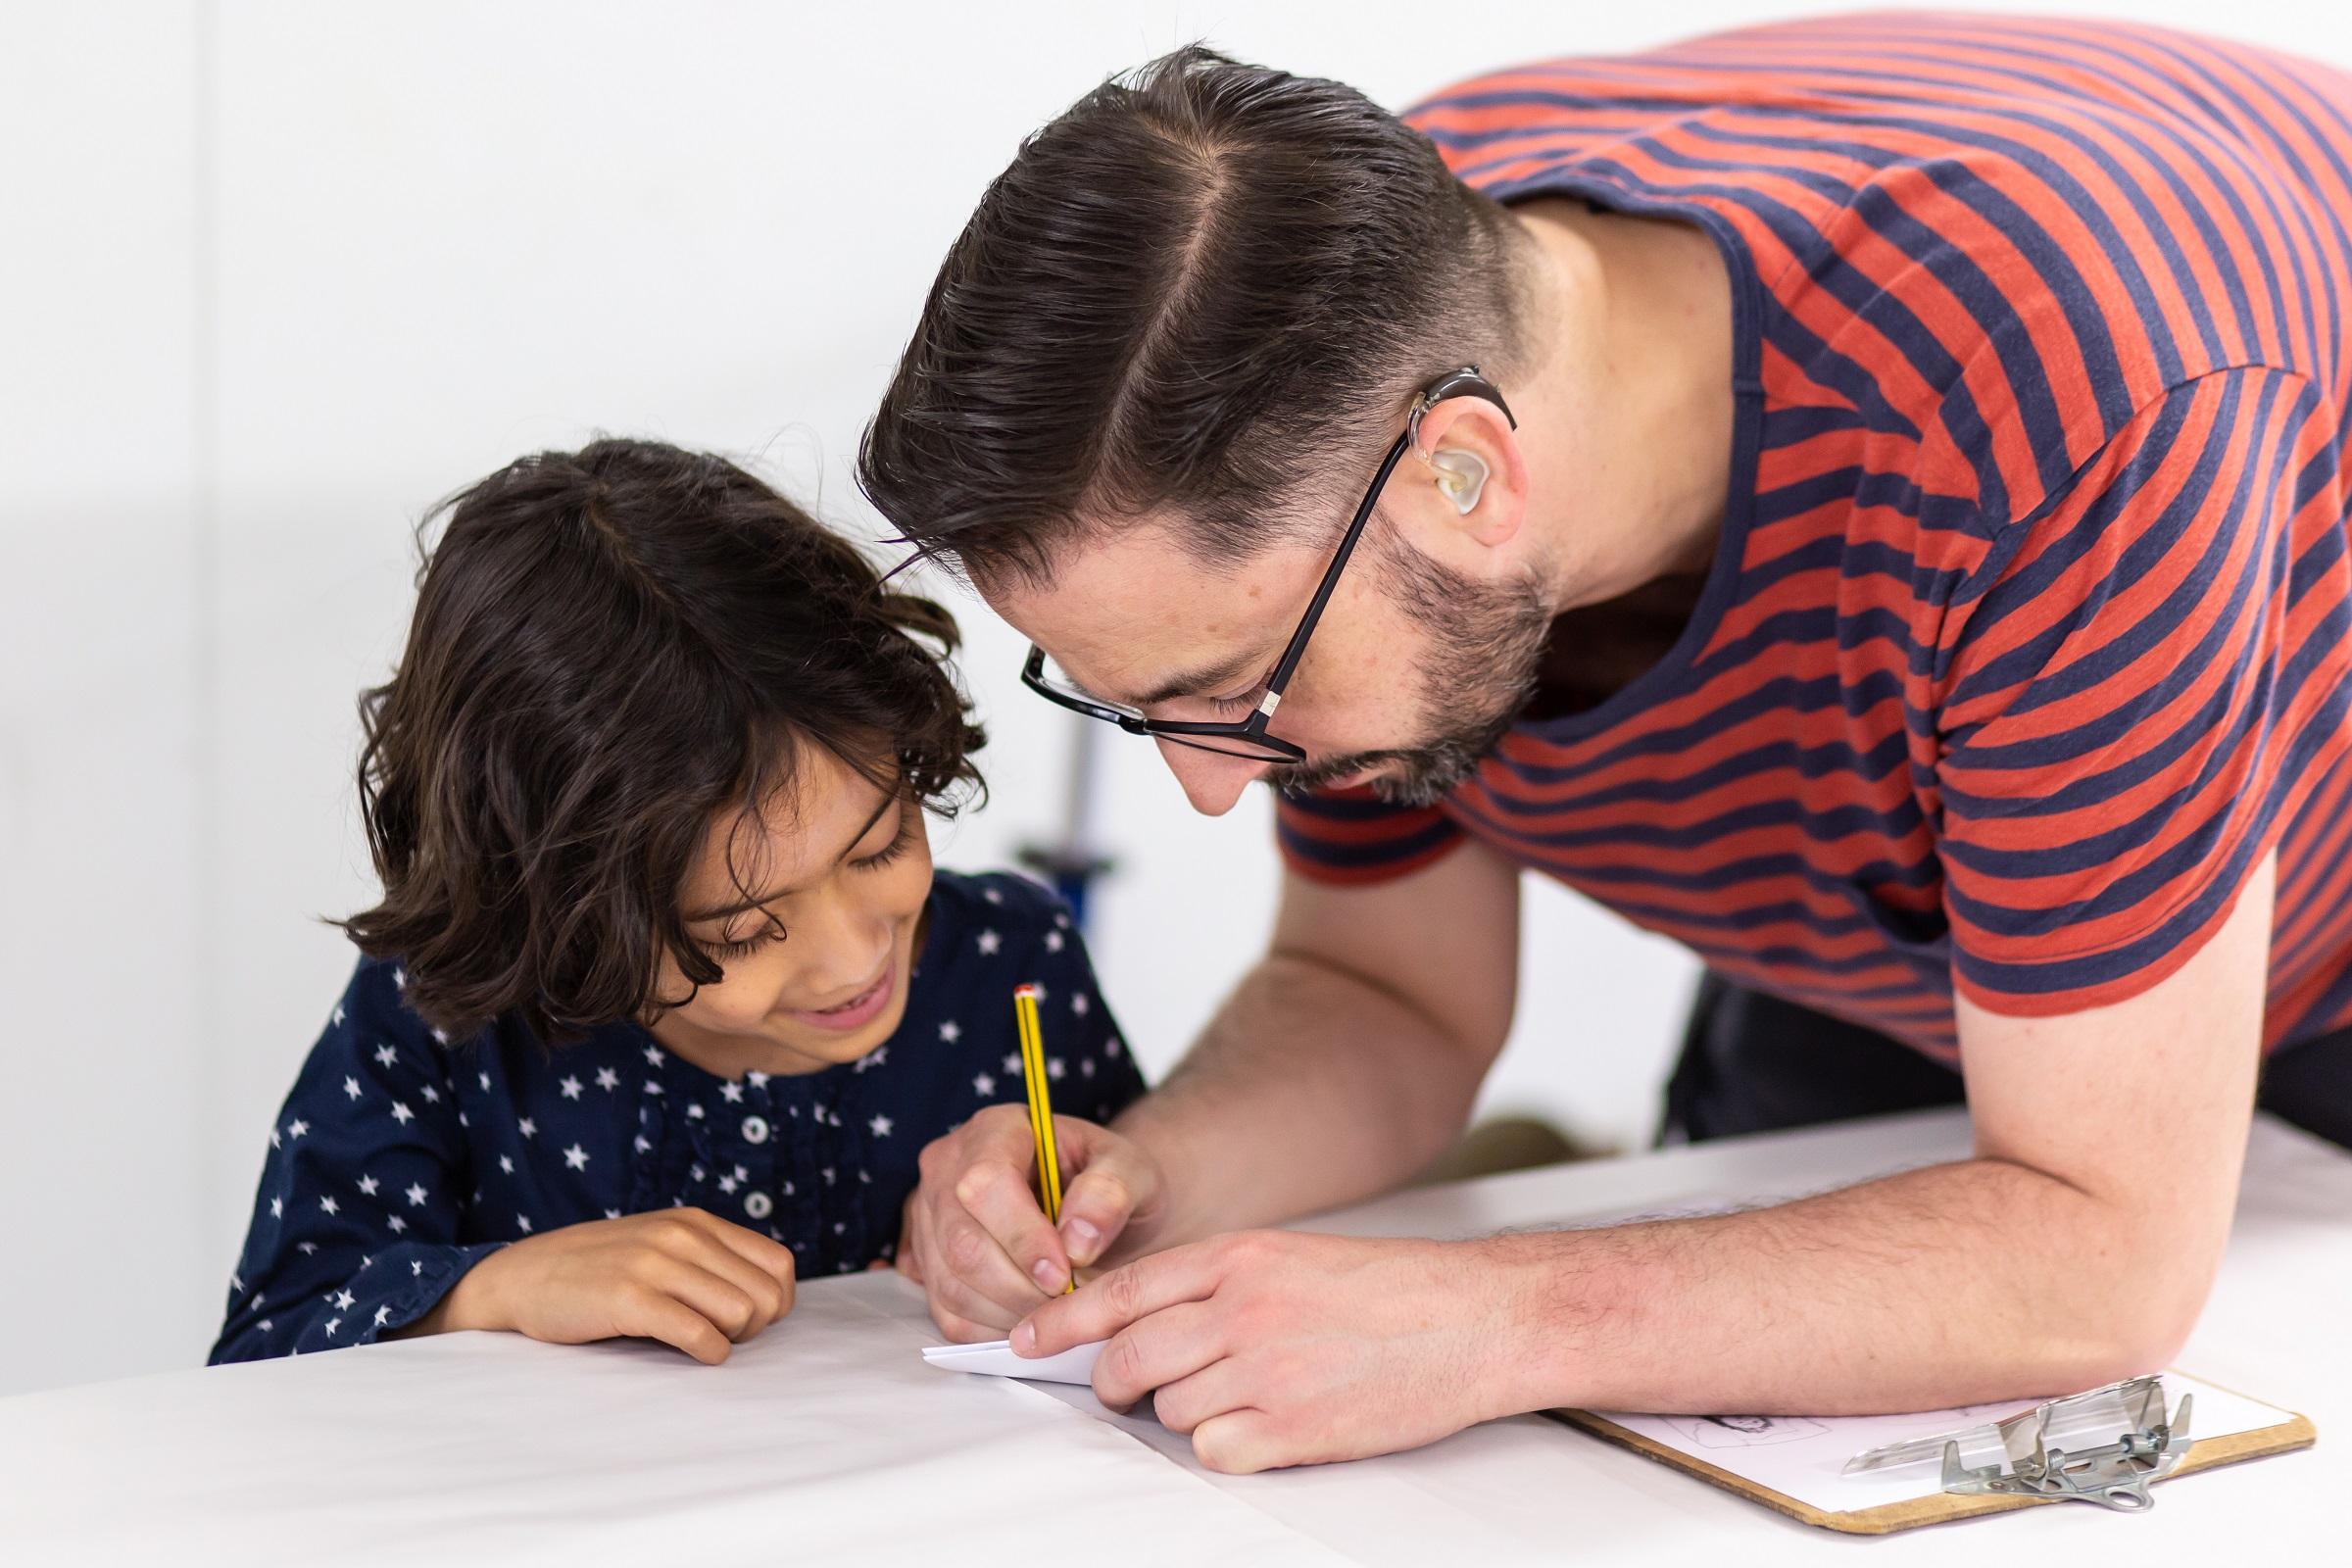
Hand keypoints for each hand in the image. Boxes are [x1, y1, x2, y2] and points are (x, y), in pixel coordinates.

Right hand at [412, 1208, 795, 1363]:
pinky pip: (699, 1333)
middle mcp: (683, 1236)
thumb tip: (768, 1300)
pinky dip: (707, 1352)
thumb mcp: (660, 1246)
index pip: (779, 1264)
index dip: (775, 1303)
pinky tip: (691, 1352)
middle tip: (721, 1336)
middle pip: (767, 1294)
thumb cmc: (598, 1271)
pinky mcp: (629, 1297)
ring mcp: (655, 1263)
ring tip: (699, 1341)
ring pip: (742, 1312)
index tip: (745, 1322)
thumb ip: (708, 1260)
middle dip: (755, 1327)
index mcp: (697, 1223)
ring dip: (731, 1340)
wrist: (522, 1276)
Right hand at [898, 1103, 1165, 1339]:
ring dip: (1010, 1312)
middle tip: (1068, 1301)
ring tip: (1057, 1310)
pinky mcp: (927, 1264)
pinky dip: (994, 1329)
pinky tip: (1032, 1318)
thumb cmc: (1110, 1184)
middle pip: (962, 1242)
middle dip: (1020, 1285)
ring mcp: (930, 1217)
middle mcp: (948, 1166)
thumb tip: (1077, 1240)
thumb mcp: (1131, 1172)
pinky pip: (948, 1314)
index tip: (1065, 1273)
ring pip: (952, 1283)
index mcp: (996, 1128)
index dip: (1023, 1236)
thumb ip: (1111, 1192)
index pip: (985, 1183)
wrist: (1095, 1208)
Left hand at [1015, 1230, 1526, 1472]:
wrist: (1477, 1319)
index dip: (1063, 1320)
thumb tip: (1146, 1326)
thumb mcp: (1293, 1258)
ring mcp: (1266, 1369)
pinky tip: (1265, 1429)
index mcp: (1240, 1257)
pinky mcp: (1294, 1428)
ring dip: (1185, 1413)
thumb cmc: (1393, 1290)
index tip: (1024, 1340)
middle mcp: (1243, 1308)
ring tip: (1241, 1399)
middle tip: (1124, 1391)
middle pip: (1129, 1356)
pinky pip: (1214, 1451)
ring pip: (1169, 1408)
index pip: (1123, 1289)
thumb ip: (1220, 1283)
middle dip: (1113, 1382)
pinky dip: (1226, 1449)